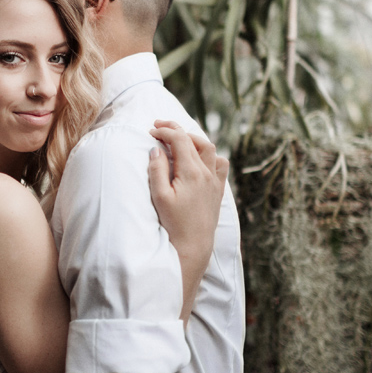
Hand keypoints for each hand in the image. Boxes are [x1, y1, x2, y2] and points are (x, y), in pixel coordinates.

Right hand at [147, 120, 228, 318]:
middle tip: (159, 126)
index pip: (179, 140)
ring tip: (179, 139)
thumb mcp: (159, 197)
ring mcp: (215, 181)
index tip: (151, 131)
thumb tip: (156, 149)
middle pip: (194, 140)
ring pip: (209, 149)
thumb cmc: (173, 223)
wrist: (193, 246)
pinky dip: (210, 155)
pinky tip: (199, 158)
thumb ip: (157, 170)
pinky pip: (220, 164)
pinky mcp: (218, 190)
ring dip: (194, 139)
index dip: (164, 131)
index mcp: (191, 172)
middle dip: (176, 129)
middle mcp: (206, 173)